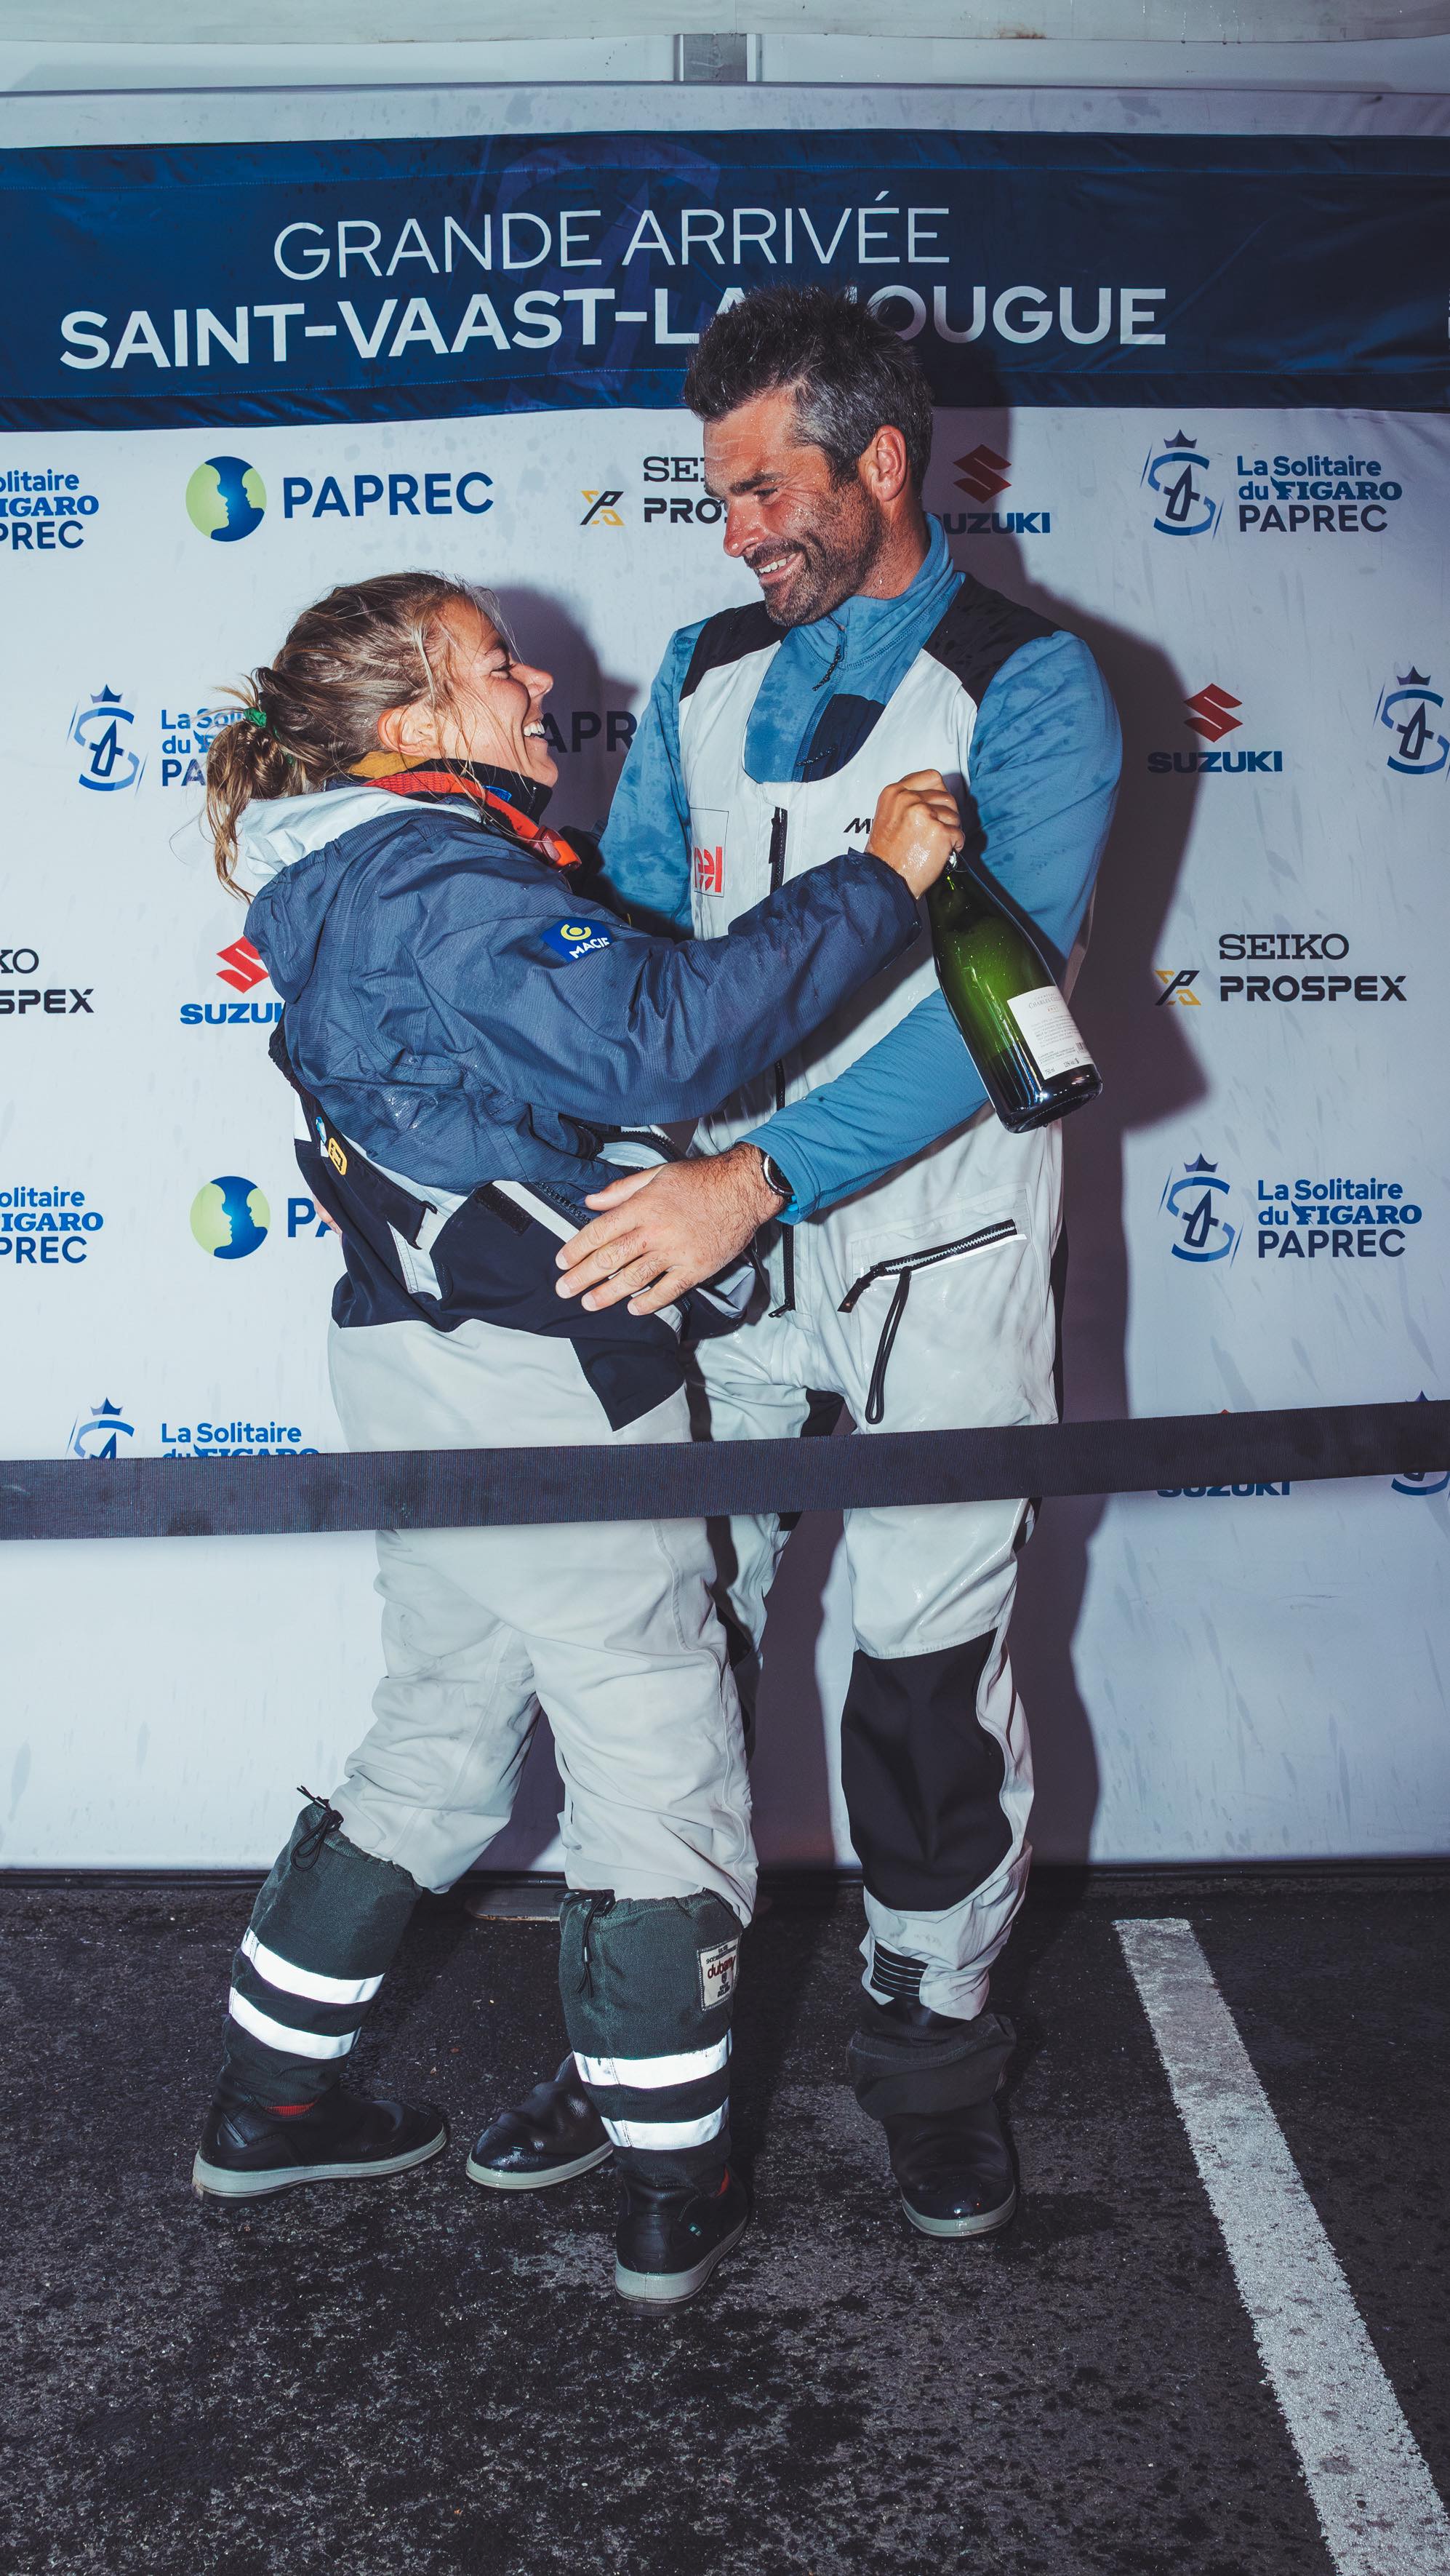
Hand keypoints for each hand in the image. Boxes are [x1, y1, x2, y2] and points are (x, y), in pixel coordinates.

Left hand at [554, 1146, 786, 1315]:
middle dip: (583, 1277)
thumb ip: (622, 1189)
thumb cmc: (702, 1179)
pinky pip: (668, 1290)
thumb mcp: (657, 1174)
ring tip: (590, 1303)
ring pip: (634, 1278)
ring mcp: (676, 1252)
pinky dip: (649, 1302)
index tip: (562, 1261)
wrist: (744, 1188)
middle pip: (611, 1258)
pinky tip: (633, 1308)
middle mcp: (655, 1231)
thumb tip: (591, 1200)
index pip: (599, 1232)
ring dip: (608, 1293)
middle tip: (564, 1290)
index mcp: (643, 1207)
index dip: (576, 1249)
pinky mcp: (696, 1268)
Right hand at [866, 769, 962, 897]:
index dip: (939, 792)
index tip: (937, 804)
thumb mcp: (887, 816)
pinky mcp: (940, 832)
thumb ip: (907, 802)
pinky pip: (959, 834)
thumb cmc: (886, 855)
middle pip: (946, 796)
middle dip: (947, 814)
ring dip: (951, 830)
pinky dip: (955, 846)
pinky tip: (942, 853)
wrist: (885, 879)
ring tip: (936, 844)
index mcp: (895, 793)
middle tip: (938, 829)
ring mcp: (925, 814)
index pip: (931, 777)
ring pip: (955, 815)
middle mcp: (909, 799)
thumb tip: (933, 797)